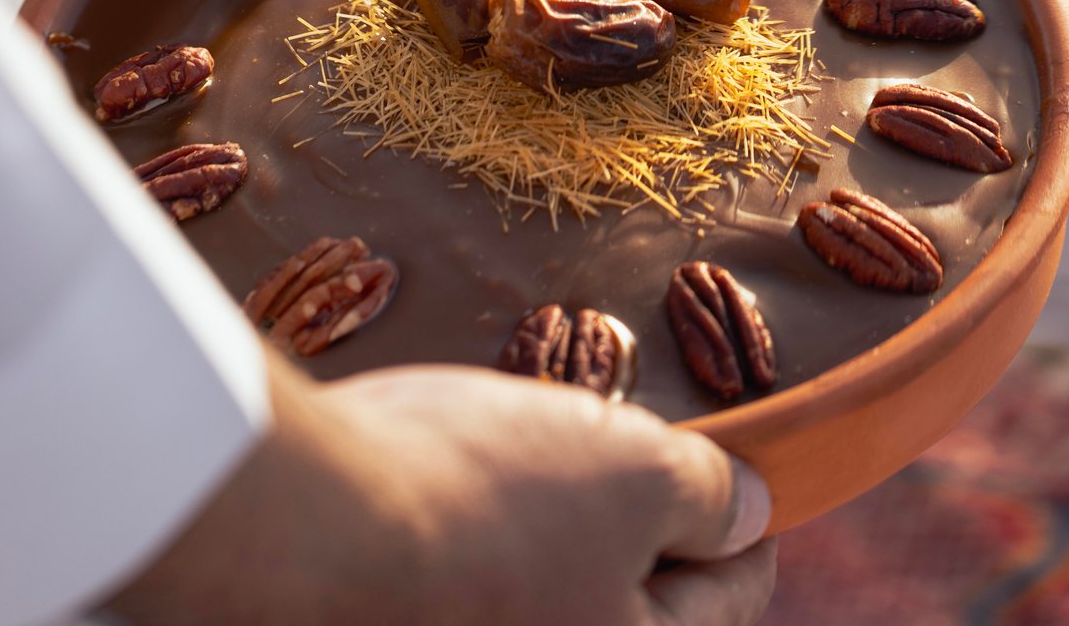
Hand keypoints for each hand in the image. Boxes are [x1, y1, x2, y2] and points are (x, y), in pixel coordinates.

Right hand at [109, 361, 776, 625]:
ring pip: (554, 591)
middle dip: (650, 534)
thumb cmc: (490, 500)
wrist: (315, 523)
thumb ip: (705, 495)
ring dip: (566, 531)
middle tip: (649, 460)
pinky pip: (483, 581)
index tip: (753, 491)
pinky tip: (477, 475)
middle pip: (634, 608)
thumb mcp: (632, 472)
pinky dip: (499, 536)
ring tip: (555, 458)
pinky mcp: (409, 618)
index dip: (747, 529)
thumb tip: (749, 510)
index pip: (726, 604)